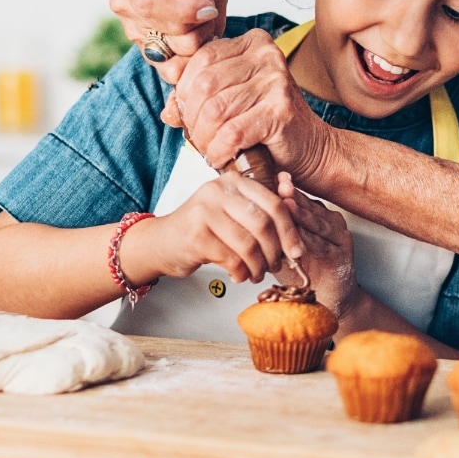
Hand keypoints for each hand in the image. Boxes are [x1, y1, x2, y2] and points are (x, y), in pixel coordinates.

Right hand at [109, 0, 232, 84]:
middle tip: (206, 6)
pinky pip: (173, 70)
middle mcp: (123, 4)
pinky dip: (194, 58)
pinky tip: (199, 38)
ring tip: (200, 19)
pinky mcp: (149, 56)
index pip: (147, 0)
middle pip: (162, 28)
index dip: (183, 9)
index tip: (208, 5)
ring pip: (172, 51)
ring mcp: (134, 32)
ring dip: (199, 37)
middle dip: (195, 21)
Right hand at [131, 172, 303, 284]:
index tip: (296, 251)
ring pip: (249, 245)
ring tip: (256, 274)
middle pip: (263, 223)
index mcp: (233, 181)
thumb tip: (298, 221)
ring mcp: (204, 211)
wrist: (160, 243)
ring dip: (258, 266)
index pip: (273, 203)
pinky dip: (241, 273)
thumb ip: (260, 213)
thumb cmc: (202, 230)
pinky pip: (232, 259)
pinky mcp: (195, 235)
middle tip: (276, 266)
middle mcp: (218, 191)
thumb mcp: (232, 214)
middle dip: (275, 251)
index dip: (290, 230)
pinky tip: (239, 275)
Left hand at [175, 31, 336, 181]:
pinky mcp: (280, 111)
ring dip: (204, 138)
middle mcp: (267, 55)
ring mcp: (276, 81)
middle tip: (198, 137)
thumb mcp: (230, 101)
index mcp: (253, 43)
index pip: (200, 59)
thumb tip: (168, 110)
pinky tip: (221, 158)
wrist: (310, 149)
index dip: (184, 91)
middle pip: (204, 84)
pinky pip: (232, 132)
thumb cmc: (267, 125)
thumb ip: (198, 98)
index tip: (188, 114)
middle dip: (192, 117)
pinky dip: (219, 151)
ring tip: (209, 149)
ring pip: (215, 110)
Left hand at [273, 173, 360, 313]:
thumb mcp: (284, 245)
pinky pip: (322, 245)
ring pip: (316, 223)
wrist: (330, 297)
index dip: (285, 189)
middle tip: (279, 184)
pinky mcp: (343, 255)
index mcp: (317, 215)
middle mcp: (331, 222)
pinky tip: (297, 235)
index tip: (270, 177)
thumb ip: (273, 229)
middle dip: (292, 197)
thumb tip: (245, 211)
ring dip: (301, 214)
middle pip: (308, 207)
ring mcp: (339, 237)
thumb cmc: (305, 270)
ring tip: (285, 204)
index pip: (299, 199)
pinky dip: (308, 240)